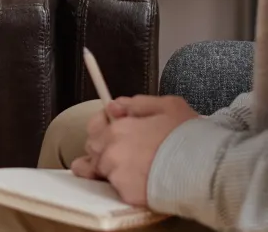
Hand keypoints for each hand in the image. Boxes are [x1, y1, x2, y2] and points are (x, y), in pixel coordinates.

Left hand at [71, 95, 198, 205]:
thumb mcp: (167, 105)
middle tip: (129, 153)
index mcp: (117, 127)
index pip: (93, 128)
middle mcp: (111, 151)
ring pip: (105, 172)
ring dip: (114, 169)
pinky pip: (119, 190)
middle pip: (95, 151)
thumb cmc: (188, 134)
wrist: (204, 169)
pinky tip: (144, 183)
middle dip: (105, 150)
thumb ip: (136, 103)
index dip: (103, 129)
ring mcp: (117, 175)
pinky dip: (127, 187)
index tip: (115, 132)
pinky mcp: (127, 196)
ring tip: (138, 170)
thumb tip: (114, 106)